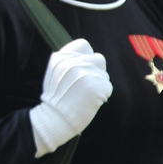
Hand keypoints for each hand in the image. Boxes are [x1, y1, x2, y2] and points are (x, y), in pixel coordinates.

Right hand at [29, 38, 112, 155]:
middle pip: (98, 58)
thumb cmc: (56, 98)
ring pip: (104, 74)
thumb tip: (90, 56)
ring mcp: (84, 73)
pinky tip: (90, 101)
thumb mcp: (55, 73)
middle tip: (85, 85)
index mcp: (60, 57)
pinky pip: (108, 86)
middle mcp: (72, 62)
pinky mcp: (96, 86)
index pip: (84, 45)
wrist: (55, 119)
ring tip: (85, 95)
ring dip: (99, 84)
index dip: (86, 56)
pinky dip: (102, 95)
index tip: (82, 68)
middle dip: (96, 71)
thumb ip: (69, 61)